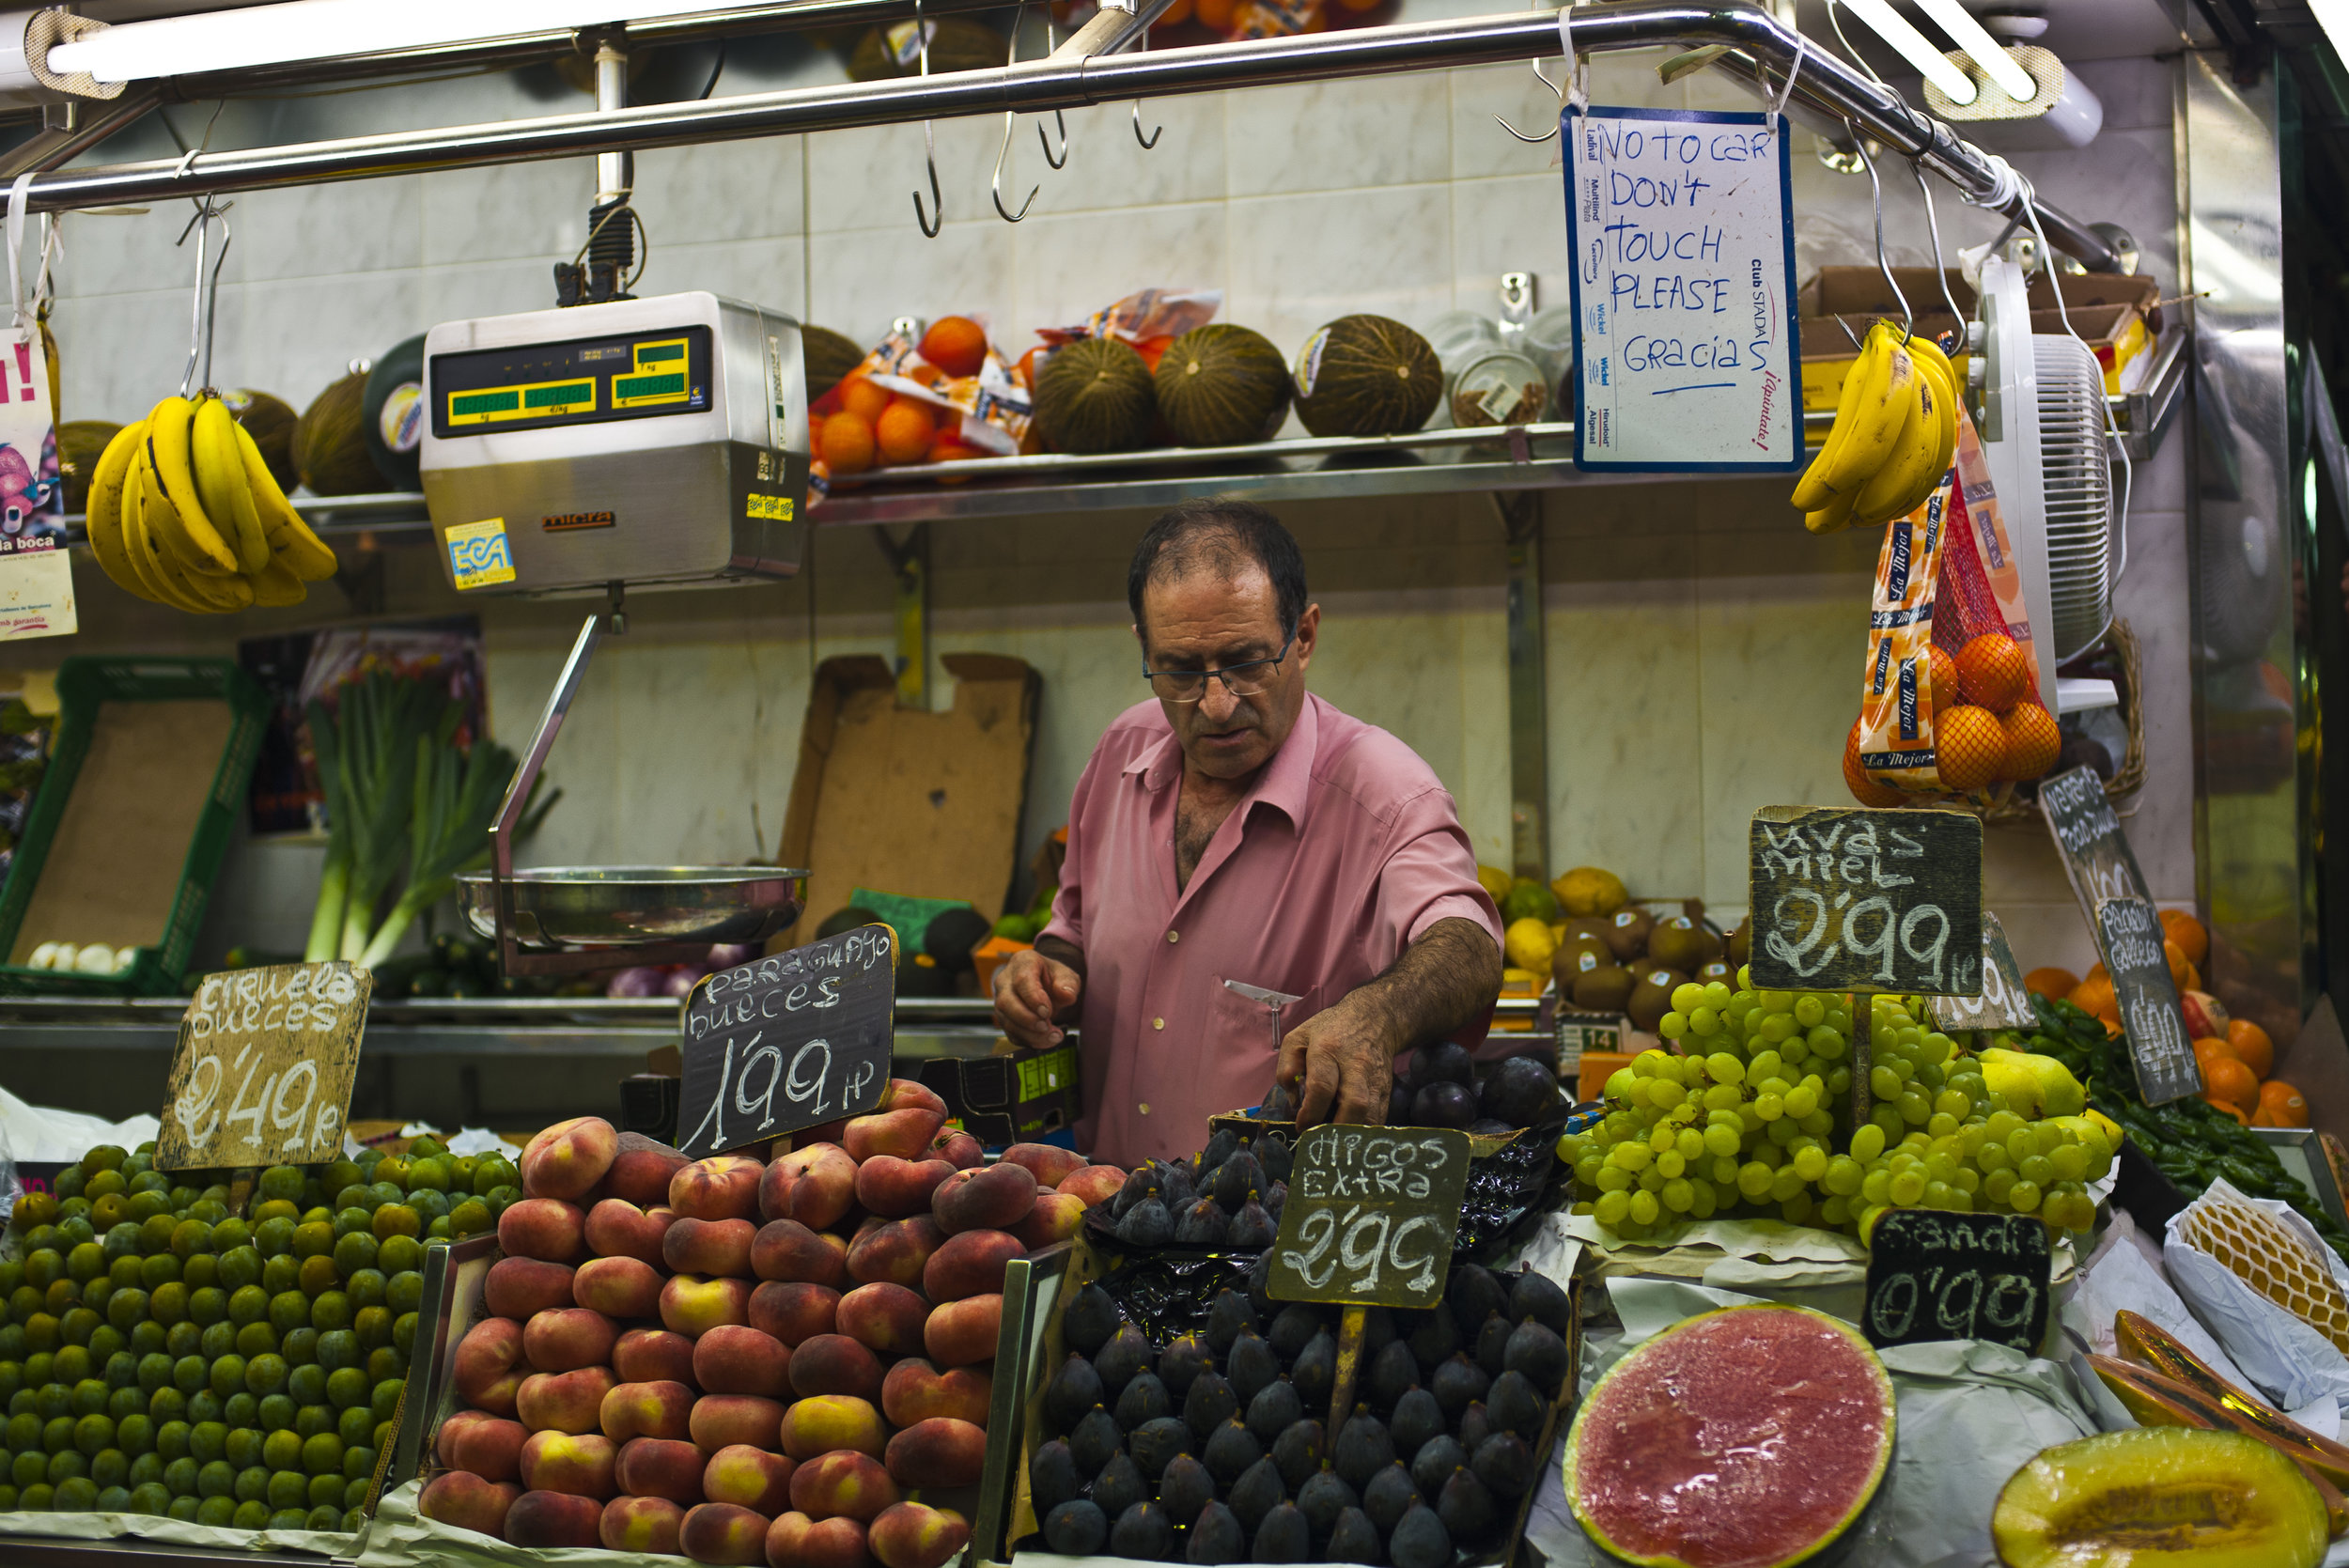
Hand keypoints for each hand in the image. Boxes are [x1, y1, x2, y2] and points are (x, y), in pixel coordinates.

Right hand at [992, 948, 1081, 1047]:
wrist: (1046, 987)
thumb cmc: (1054, 978)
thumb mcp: (1066, 975)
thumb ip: (1068, 983)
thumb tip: (1066, 994)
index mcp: (1022, 962)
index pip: (1021, 980)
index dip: (1033, 998)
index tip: (1047, 1012)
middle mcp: (1006, 981)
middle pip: (1007, 1002)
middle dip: (1027, 1019)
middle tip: (1047, 1027)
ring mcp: (1001, 1001)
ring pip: (1007, 1020)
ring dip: (1030, 1034)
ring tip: (1053, 1037)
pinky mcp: (1005, 1018)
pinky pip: (1011, 1033)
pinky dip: (1029, 1040)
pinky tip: (1045, 1041)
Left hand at [1276, 992, 1398, 1128]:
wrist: (1375, 1018)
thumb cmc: (1330, 1030)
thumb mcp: (1299, 1037)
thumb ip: (1287, 1067)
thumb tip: (1294, 1102)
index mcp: (1328, 1049)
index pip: (1322, 1087)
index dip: (1311, 1113)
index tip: (1302, 1126)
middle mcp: (1356, 1065)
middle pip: (1354, 1104)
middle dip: (1336, 1130)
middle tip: (1320, 1140)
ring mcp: (1375, 1079)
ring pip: (1371, 1116)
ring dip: (1351, 1135)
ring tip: (1333, 1141)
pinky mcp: (1387, 1090)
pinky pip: (1378, 1119)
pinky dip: (1363, 1133)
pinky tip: (1348, 1136)